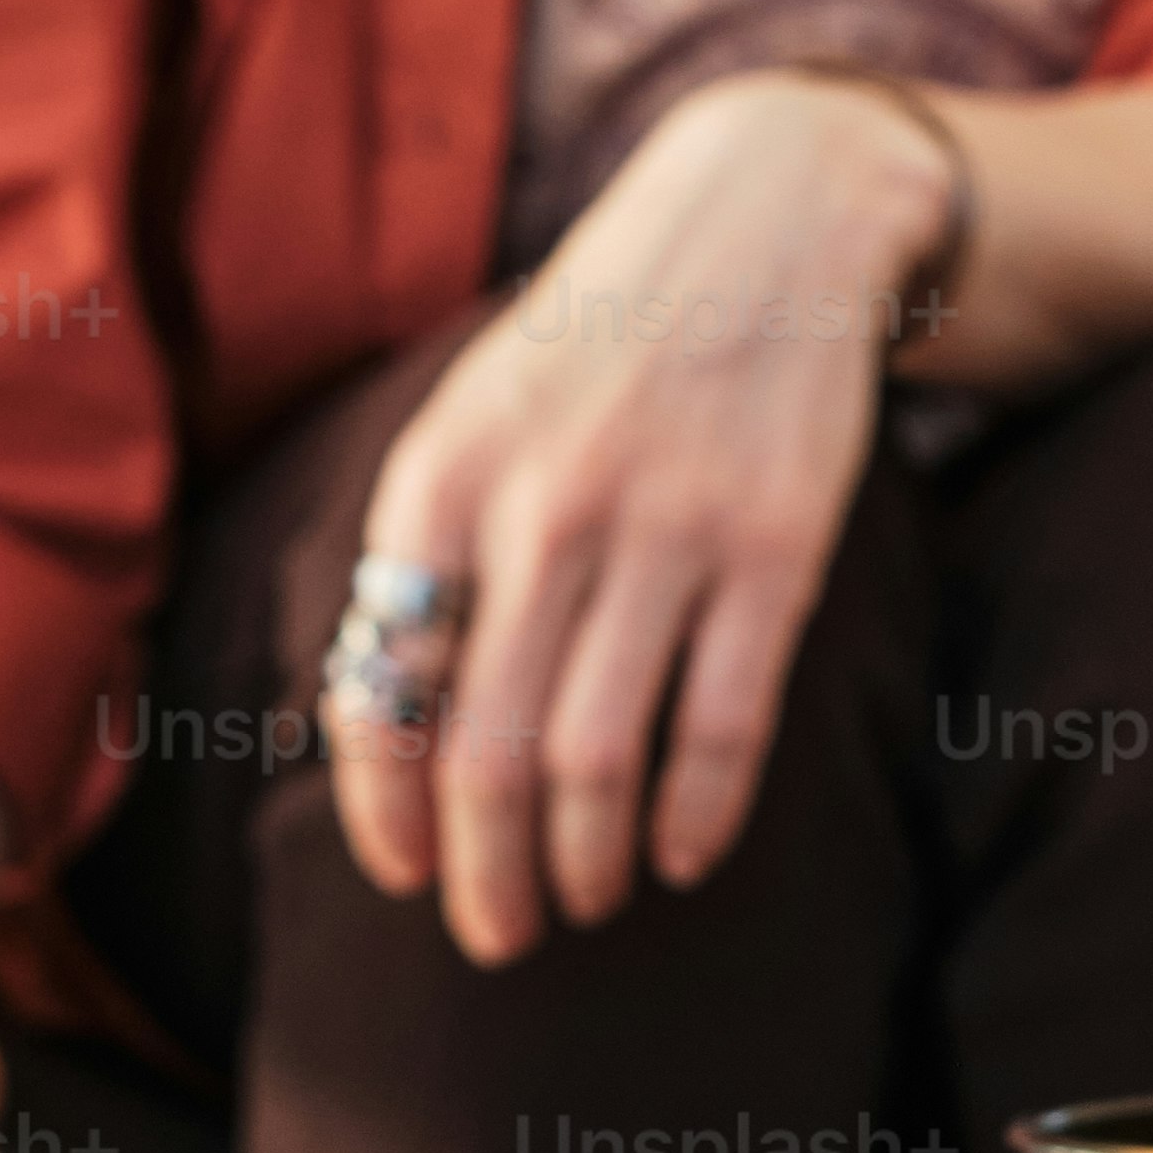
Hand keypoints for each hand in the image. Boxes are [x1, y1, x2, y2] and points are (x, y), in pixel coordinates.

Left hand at [326, 69, 948, 960]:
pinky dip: (694, 817)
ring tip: (584, 900)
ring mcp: (663, 530)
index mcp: (440, 478)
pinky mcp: (773, 549)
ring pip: (598, 757)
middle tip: (494, 935)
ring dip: (584, 862)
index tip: (403, 874)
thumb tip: (391, 727)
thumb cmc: (597, 340)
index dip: (384, 808)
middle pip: (488, 751)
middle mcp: (541, 510)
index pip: (379, 688)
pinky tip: (679, 859)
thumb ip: (431, 552)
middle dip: (485, 873)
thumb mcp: (476, 412)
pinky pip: (722, 723)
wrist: (762, 218)